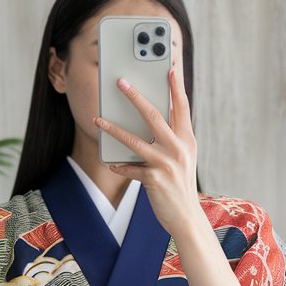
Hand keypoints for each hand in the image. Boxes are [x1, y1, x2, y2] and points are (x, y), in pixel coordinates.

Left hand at [92, 62, 198, 236]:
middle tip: (120, 81)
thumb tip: (149, 119)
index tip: (169, 68)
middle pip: (154, 114)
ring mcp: (166, 163)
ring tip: (98, 119)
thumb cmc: (180, 185)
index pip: (182, 107)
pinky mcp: (154, 178)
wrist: (186, 217)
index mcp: (187, 139)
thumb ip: (171, 138)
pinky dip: (119, 165)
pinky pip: (130, 167)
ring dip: (113, 128)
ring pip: (134, 139)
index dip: (176, 86)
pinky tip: (112, 163)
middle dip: (135, 95)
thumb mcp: (182, 158)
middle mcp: (179, 148)